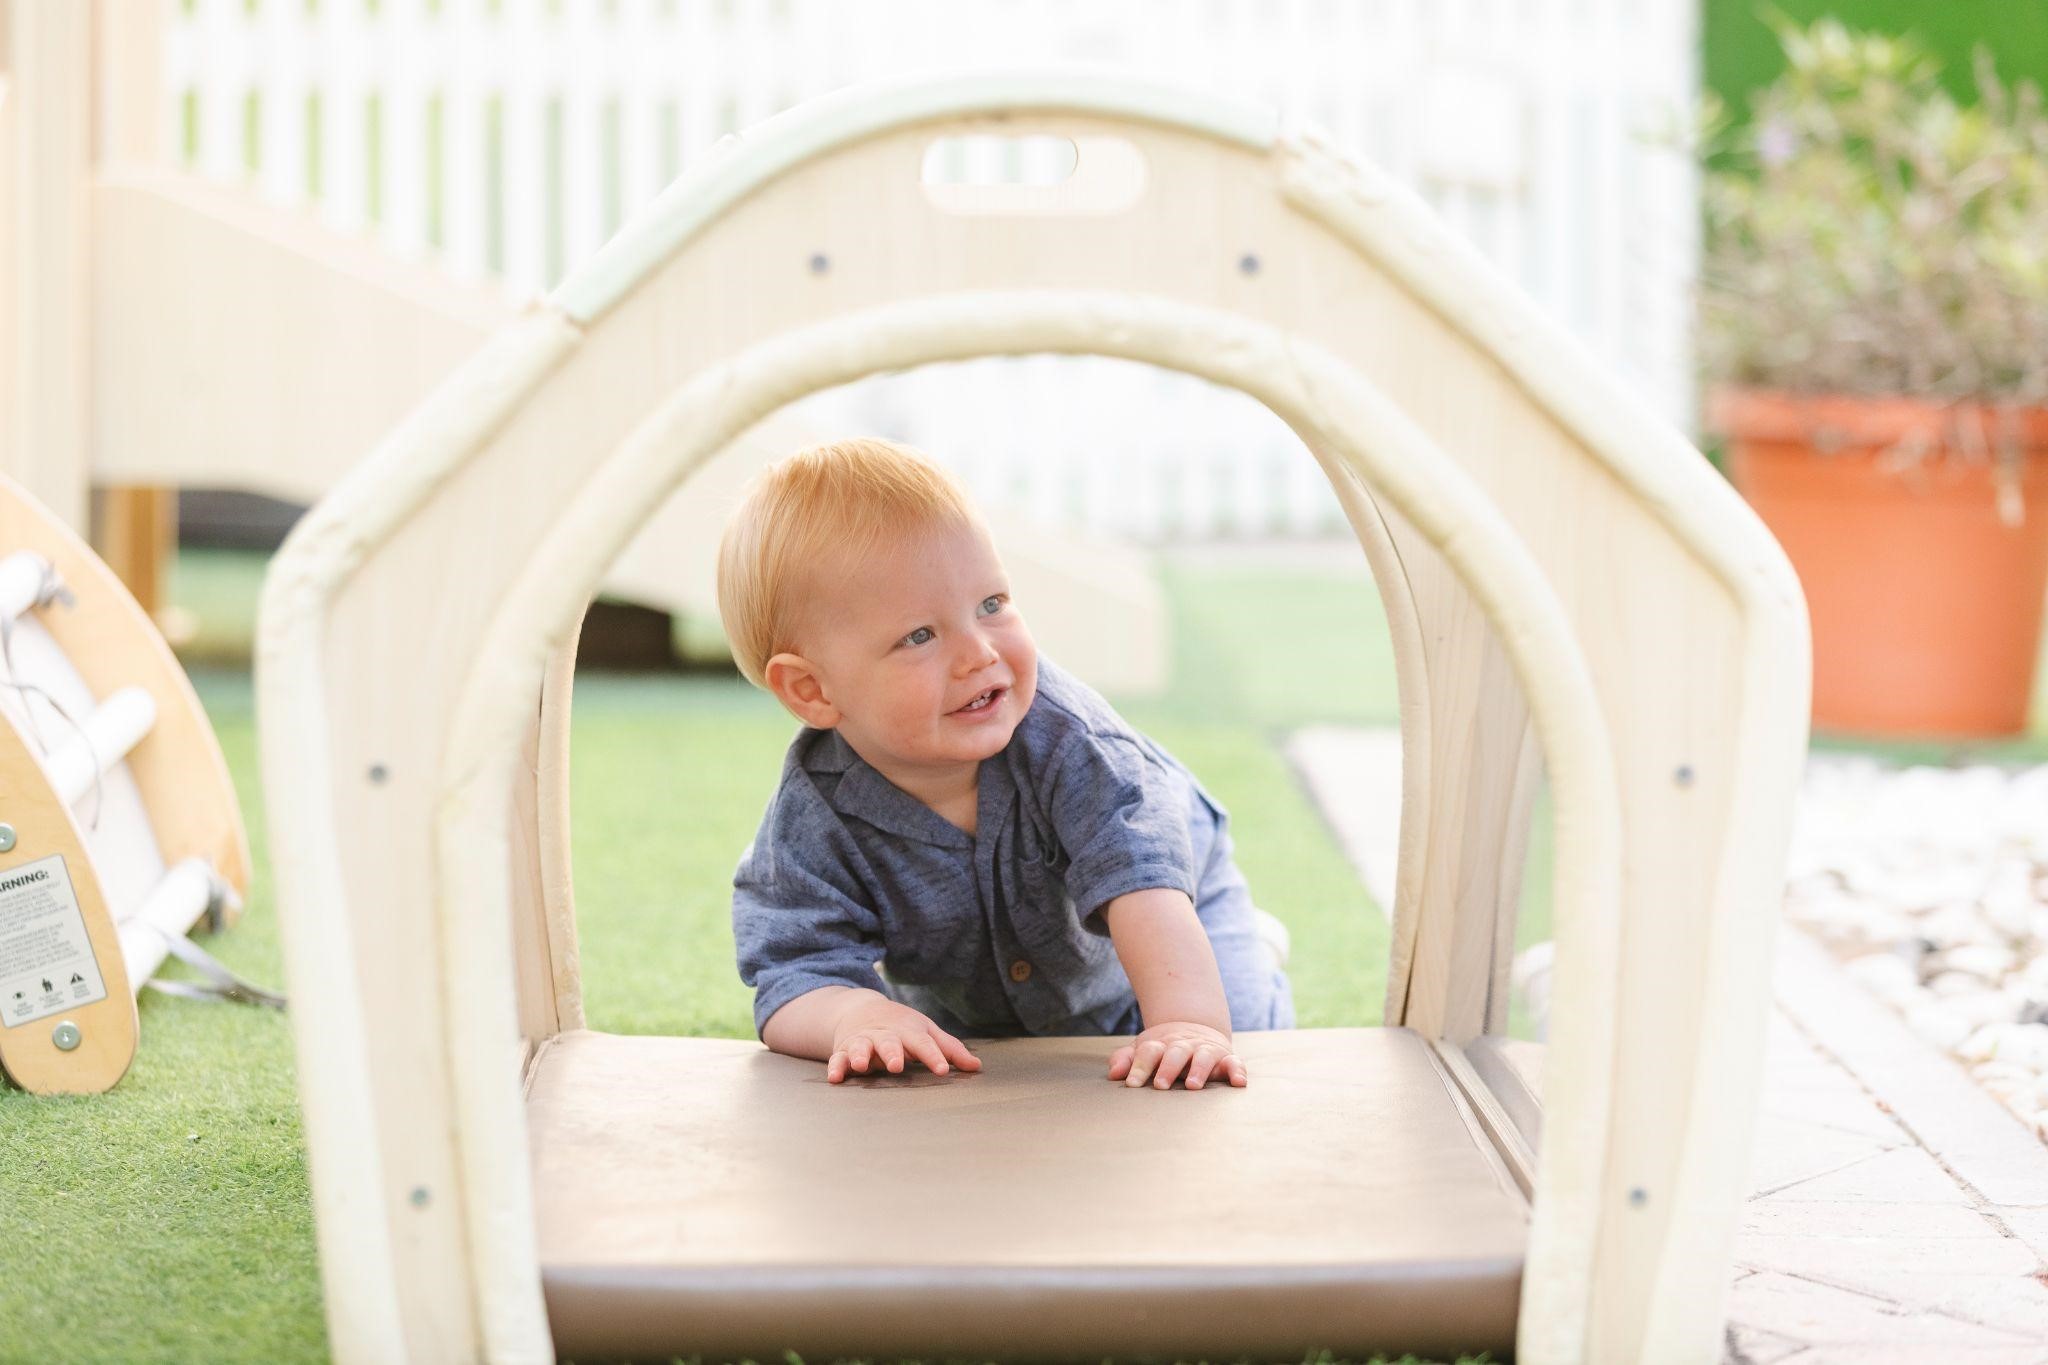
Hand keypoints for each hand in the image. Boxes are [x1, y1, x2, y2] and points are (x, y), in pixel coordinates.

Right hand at [828, 997, 980, 1083]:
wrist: (862, 1009)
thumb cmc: (902, 1026)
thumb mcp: (926, 1032)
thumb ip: (949, 1050)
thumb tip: (976, 1068)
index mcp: (908, 1031)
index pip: (923, 1043)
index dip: (933, 1056)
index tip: (942, 1070)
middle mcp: (885, 1035)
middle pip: (889, 1041)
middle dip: (892, 1052)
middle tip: (897, 1065)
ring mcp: (863, 1042)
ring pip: (861, 1046)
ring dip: (860, 1054)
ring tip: (862, 1065)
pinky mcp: (844, 1050)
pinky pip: (838, 1058)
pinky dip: (835, 1067)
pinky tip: (835, 1078)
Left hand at [1107, 1020, 1245, 1089]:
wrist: (1195, 1029)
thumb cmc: (1164, 1051)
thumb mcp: (1144, 1052)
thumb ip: (1127, 1060)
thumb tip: (1113, 1073)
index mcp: (1162, 1045)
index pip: (1149, 1052)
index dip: (1139, 1067)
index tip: (1132, 1084)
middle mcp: (1184, 1046)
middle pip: (1176, 1052)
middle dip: (1168, 1068)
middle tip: (1160, 1085)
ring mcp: (1206, 1050)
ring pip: (1204, 1056)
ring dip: (1199, 1070)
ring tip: (1192, 1086)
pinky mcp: (1226, 1058)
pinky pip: (1235, 1062)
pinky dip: (1238, 1070)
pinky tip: (1238, 1083)